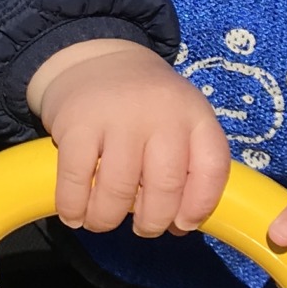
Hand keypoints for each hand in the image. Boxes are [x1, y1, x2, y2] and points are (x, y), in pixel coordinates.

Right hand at [25, 38, 232, 236]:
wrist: (93, 59)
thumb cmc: (143, 105)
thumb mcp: (179, 119)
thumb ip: (187, 163)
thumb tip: (181, 225)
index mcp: (194, 114)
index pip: (212, 167)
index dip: (199, 206)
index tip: (182, 224)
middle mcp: (161, 112)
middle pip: (165, 188)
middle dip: (152, 222)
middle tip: (142, 228)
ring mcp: (118, 116)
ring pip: (118, 191)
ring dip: (108, 219)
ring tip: (102, 221)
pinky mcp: (77, 122)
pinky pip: (76, 180)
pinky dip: (74, 207)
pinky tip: (74, 214)